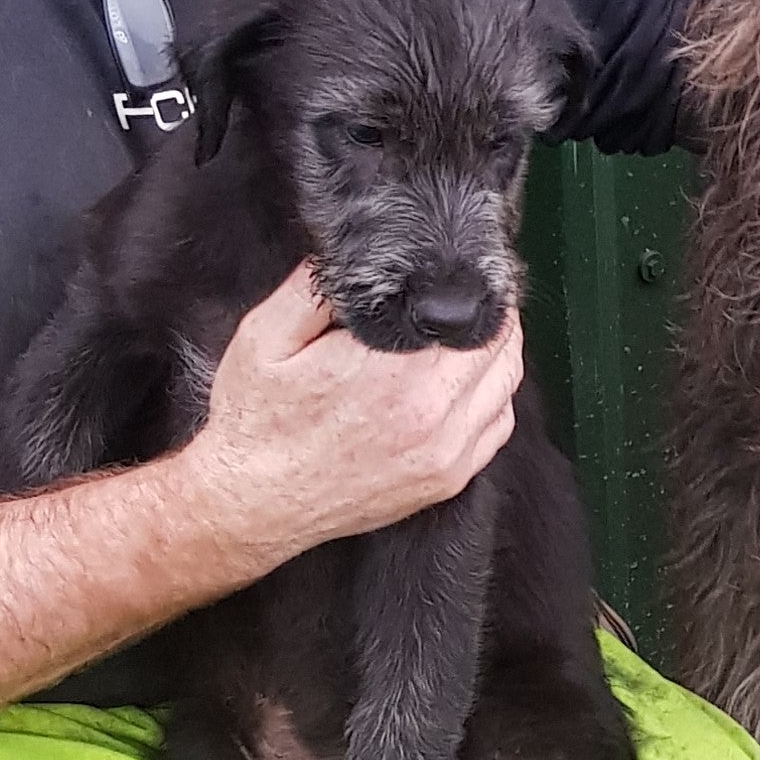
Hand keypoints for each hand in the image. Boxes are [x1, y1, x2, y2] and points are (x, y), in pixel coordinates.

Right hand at [176, 264, 523, 565]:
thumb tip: (358, 254)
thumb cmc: (255, 422)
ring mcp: (446, 452)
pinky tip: (467, 383)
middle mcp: (430, 414)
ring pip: (508, 385)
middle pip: (501, 346)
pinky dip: (494, 398)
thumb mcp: (266, 337)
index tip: (465, 274)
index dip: (475, 288)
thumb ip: (315, 288)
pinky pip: (498, 426)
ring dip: (497, 354)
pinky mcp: (448, 479)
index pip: (472, 315)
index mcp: (392, 373)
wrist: (251, 505)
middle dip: (491, 315)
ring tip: (471, 336)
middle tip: (473, 299)